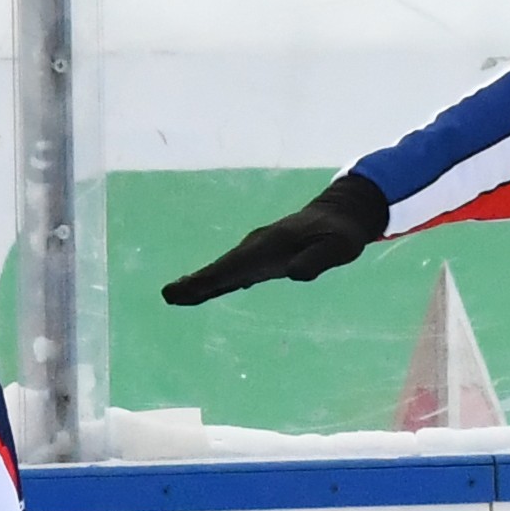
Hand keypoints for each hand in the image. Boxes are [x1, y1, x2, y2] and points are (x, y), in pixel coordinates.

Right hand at [162, 174, 385, 306]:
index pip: (234, 267)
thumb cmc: (340, 234)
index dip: (208, 279)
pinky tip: (210, 290)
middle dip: (196, 282)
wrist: (340, 213)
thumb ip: (316, 260)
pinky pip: (236, 269)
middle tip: (169, 296)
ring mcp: (259, 250)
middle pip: (222, 268)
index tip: (183, 289)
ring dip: (203, 282)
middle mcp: (258, 246)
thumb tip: (294, 273)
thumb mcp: (337, 248)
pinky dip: (219, 279)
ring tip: (179, 296)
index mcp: (271, 246)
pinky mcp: (263, 256)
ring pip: (225, 268)